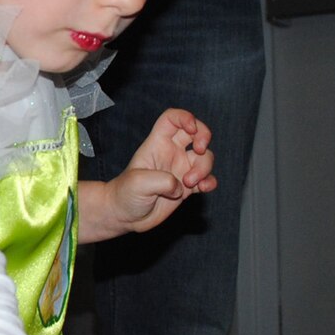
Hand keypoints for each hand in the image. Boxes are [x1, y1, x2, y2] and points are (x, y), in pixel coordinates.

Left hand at [87, 107, 215, 236]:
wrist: (125, 216)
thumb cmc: (125, 194)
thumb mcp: (138, 183)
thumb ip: (162, 181)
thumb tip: (181, 186)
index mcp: (157, 144)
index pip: (172, 119)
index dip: (185, 118)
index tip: (192, 129)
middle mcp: (171, 153)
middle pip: (195, 132)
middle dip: (204, 135)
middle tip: (200, 150)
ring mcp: (181, 169)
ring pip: (205, 158)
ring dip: (204, 168)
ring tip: (189, 183)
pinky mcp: (187, 187)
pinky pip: (207, 179)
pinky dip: (210, 182)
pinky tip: (203, 188)